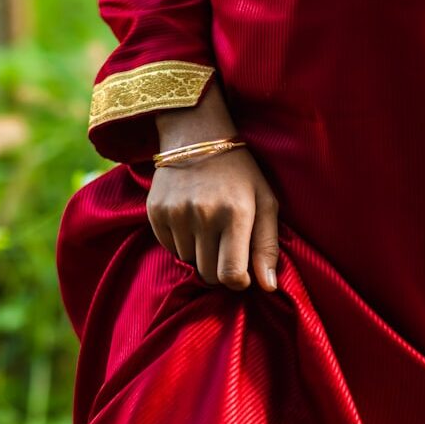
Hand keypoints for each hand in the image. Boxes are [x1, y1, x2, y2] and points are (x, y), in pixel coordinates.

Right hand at [149, 82, 279, 291]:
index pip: (231, 275)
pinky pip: (169, 248)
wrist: (197, 135)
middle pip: (208, 274)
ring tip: (209, 226)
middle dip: (220, 269)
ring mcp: (176, 213)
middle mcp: (203, 215)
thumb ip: (267, 246)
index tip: (242, 272)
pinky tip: (191, 220)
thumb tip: (268, 288)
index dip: (239, 281)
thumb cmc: (240, 173)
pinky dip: (181, 243)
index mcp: (235, 214)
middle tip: (227, 247)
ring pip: (188, 262)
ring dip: (200, 253)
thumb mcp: (265, 202)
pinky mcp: (156, 212)